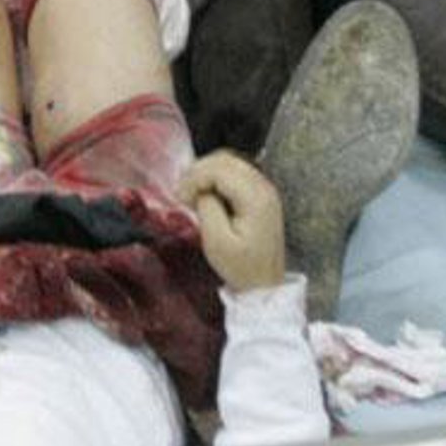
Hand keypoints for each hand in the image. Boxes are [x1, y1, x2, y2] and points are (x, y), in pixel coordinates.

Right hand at [183, 151, 286, 290]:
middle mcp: (264, 187)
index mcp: (255, 198)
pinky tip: (206, 196)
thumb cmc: (241, 268)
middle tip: (183, 194)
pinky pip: (236, 173)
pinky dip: (216, 178)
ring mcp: (265, 189)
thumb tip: (200, 190)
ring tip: (192, 195)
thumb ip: (207, 208)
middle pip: (225, 159)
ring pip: (230, 162)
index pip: (220, 168)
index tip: (180, 198)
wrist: (265, 285)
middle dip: (198, 172)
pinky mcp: (261, 194)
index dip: (195, 178)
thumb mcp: (217, 242)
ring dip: (206, 173)